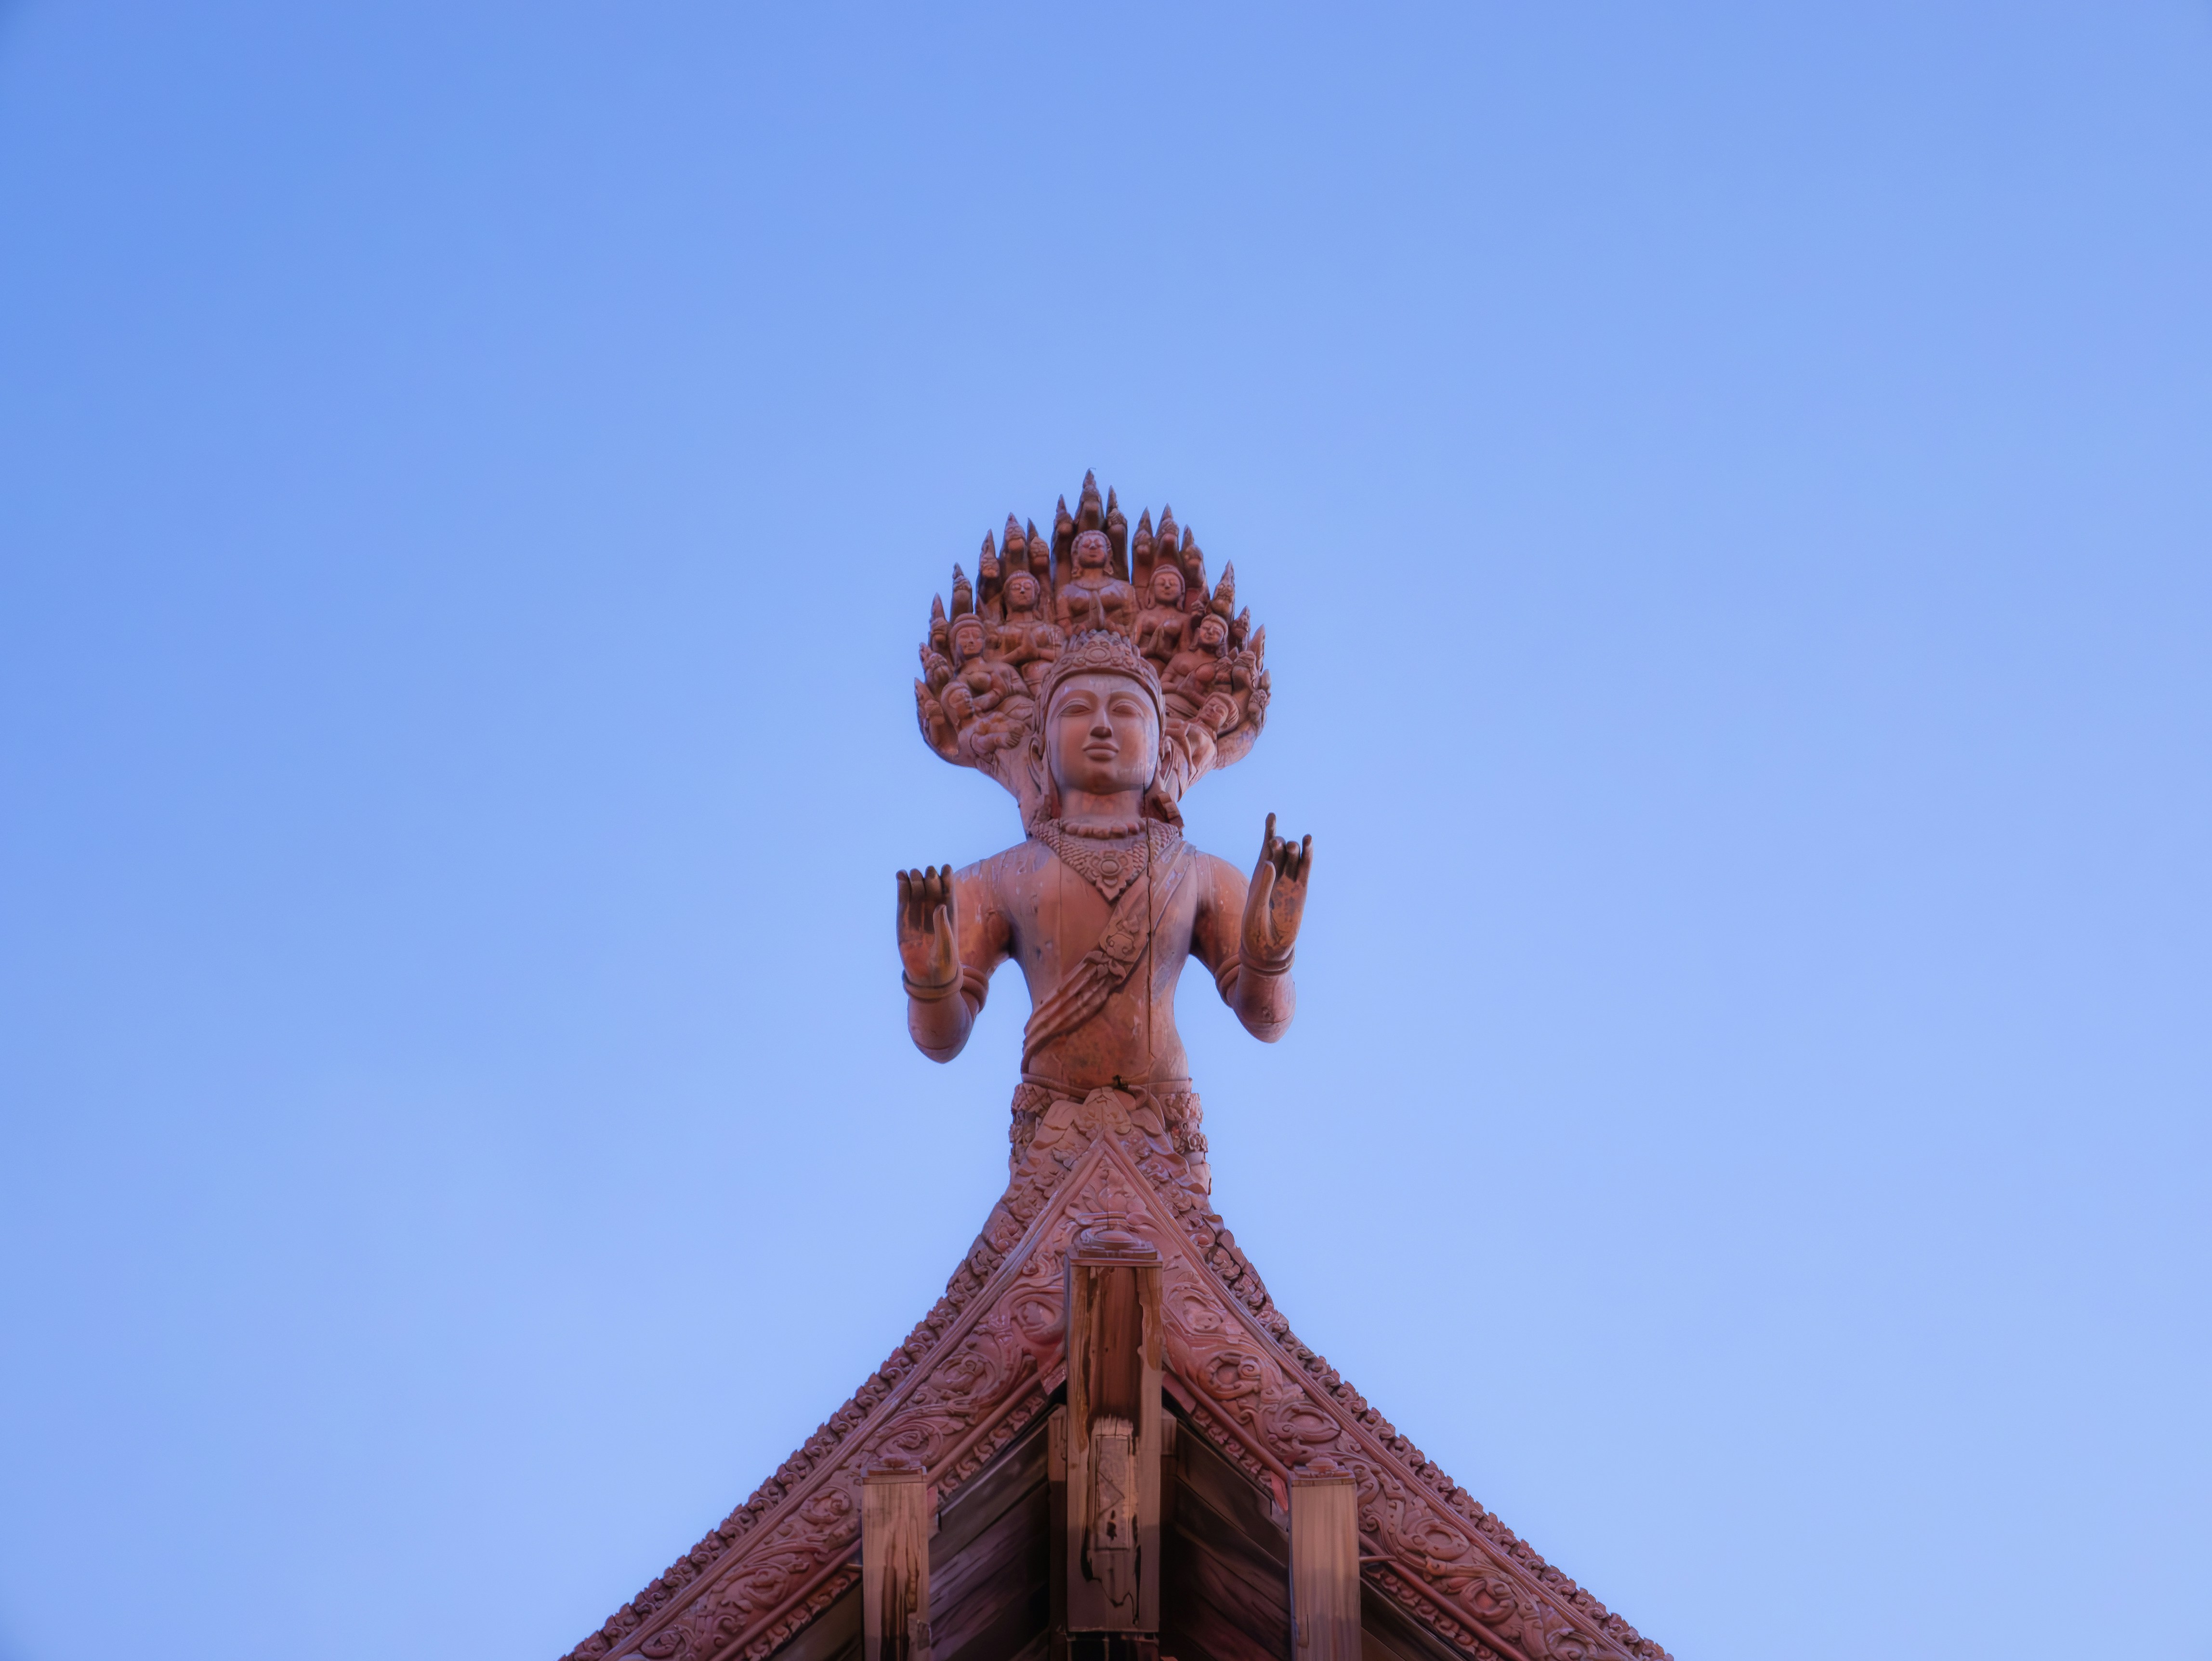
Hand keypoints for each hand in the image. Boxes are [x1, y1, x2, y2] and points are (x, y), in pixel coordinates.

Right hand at [896, 865, 959, 993]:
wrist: (928, 977)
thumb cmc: (944, 962)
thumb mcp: (946, 945)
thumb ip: (943, 926)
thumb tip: (939, 905)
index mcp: (949, 911)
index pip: (948, 888)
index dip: (947, 875)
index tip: (945, 868)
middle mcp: (933, 909)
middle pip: (932, 884)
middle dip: (930, 876)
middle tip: (928, 877)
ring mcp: (917, 912)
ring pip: (917, 887)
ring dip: (915, 877)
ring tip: (913, 875)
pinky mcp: (902, 917)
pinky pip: (903, 897)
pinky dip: (901, 884)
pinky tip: (900, 874)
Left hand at [1241, 812, 1312, 969]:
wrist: (1268, 947)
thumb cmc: (1255, 928)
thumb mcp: (1255, 906)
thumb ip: (1263, 885)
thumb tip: (1270, 863)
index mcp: (1259, 874)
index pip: (1266, 847)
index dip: (1269, 831)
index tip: (1272, 816)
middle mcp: (1275, 875)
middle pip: (1280, 849)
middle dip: (1280, 842)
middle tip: (1278, 845)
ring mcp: (1289, 882)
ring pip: (1294, 857)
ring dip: (1295, 848)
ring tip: (1294, 845)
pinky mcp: (1301, 890)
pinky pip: (1305, 869)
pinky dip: (1307, 856)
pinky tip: (1309, 842)